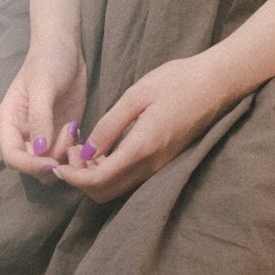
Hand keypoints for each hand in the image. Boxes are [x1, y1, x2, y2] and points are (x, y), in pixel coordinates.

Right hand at [0, 37, 86, 179]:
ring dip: (64, 156)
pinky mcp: (62, 133)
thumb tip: (39, 150)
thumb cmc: (47, 61)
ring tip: (72, 128)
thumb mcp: (43, 85)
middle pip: (31, 166)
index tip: (52, 164)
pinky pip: (66, 155)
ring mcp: (45, 135)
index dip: (30, 166)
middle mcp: (25, 133)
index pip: (12, 157)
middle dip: (50, 162)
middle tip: (69, 139)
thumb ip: (40, 117)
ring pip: (50, 164)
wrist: (65, 47)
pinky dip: (74, 151)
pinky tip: (78, 130)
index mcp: (10, 122)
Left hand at [54, 54, 228, 203]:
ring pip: (118, 188)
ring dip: (95, 176)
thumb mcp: (138, 94)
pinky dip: (110, 171)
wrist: (216, 83)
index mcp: (143, 147)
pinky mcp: (164, 161)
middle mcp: (151, 165)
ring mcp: (160, 166)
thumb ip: (110, 125)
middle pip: (105, 192)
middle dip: (81, 179)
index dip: (74, 178)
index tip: (58, 165)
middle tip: (71, 151)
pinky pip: (130, 178)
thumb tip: (86, 152)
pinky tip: (103, 149)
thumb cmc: (177, 81)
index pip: (99, 180)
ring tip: (83, 148)